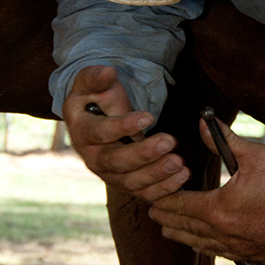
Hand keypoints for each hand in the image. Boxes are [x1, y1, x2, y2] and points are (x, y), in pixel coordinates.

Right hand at [62, 65, 190, 199]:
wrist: (99, 118)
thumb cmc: (96, 97)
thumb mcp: (91, 82)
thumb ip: (97, 77)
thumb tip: (108, 72)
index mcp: (82, 131)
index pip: (99, 132)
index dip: (122, 126)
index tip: (148, 117)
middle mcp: (93, 158)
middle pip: (115, 162)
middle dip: (143, 154)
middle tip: (169, 142)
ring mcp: (110, 174)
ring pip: (131, 182)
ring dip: (156, 174)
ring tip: (179, 162)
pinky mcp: (128, 183)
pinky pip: (144, 193)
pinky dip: (164, 189)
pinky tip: (183, 176)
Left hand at [149, 118, 264, 260]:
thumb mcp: (254, 155)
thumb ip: (223, 141)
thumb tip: (202, 123)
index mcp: (218, 210)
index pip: (181, 206)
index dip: (164, 201)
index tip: (151, 199)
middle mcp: (223, 234)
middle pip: (186, 228)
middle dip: (168, 219)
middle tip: (154, 215)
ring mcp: (238, 248)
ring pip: (201, 245)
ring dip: (184, 237)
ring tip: (171, 233)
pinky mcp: (254, 255)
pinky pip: (221, 254)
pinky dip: (207, 248)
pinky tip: (205, 246)